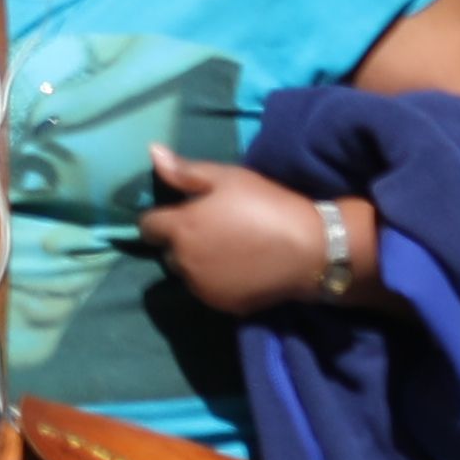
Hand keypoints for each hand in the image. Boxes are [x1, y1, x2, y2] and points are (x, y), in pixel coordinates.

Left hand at [144, 155, 359, 320]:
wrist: (310, 250)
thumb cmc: (267, 205)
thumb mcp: (228, 178)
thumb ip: (185, 171)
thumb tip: (152, 153)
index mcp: (182, 228)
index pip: (148, 226)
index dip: (162, 218)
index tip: (184, 212)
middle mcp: (184, 262)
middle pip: (169, 251)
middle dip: (183, 241)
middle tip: (216, 228)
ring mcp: (202, 288)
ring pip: (188, 273)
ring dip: (199, 262)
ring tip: (231, 249)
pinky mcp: (223, 305)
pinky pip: (209, 291)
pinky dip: (218, 281)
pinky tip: (242, 269)